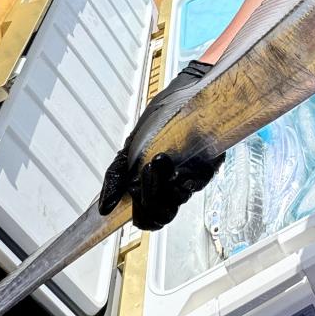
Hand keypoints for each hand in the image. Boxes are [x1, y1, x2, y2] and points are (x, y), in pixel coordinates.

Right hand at [98, 59, 223, 230]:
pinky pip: (201, 181)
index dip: (143, 217)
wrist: (181, 95)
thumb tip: (104, 210)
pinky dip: (189, 176)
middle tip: (147, 169)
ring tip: (161, 157)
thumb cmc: (156, 123)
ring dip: (166, 182)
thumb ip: (115, 178)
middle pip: (164, 214)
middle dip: (150, 195)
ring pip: (180, 199)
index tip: (134, 197)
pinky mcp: (210, 166)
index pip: (150, 220)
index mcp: (153, 189)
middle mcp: (173, 188)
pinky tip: (180, 163)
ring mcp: (192, 178)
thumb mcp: (129, 149)